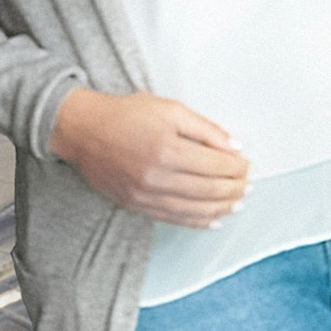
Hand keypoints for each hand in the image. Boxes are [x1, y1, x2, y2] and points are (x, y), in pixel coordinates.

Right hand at [51, 87, 251, 224]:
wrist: (83, 131)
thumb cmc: (125, 114)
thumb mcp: (170, 109)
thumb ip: (205, 129)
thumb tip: (235, 148)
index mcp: (168, 149)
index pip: (215, 166)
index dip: (237, 168)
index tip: (247, 165)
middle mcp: (157, 177)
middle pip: (209, 191)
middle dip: (234, 189)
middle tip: (247, 185)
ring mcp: (146, 196)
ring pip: (195, 211)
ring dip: (221, 208)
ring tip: (237, 203)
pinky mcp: (136, 206)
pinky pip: (175, 219)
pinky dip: (198, 221)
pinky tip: (213, 219)